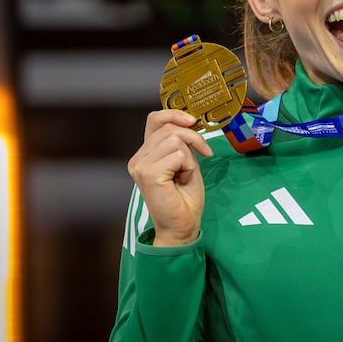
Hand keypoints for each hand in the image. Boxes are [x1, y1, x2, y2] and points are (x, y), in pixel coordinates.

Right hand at [127, 109, 212, 246]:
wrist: (182, 226)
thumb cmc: (184, 198)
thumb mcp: (185, 162)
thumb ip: (181, 143)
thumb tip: (189, 120)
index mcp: (145, 154)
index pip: (154, 119)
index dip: (174, 114)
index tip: (193, 121)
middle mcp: (138, 159)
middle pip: (169, 127)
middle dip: (193, 137)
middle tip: (204, 153)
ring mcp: (140, 166)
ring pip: (175, 139)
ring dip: (190, 155)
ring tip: (187, 173)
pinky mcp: (149, 174)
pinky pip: (178, 154)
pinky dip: (188, 165)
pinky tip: (184, 179)